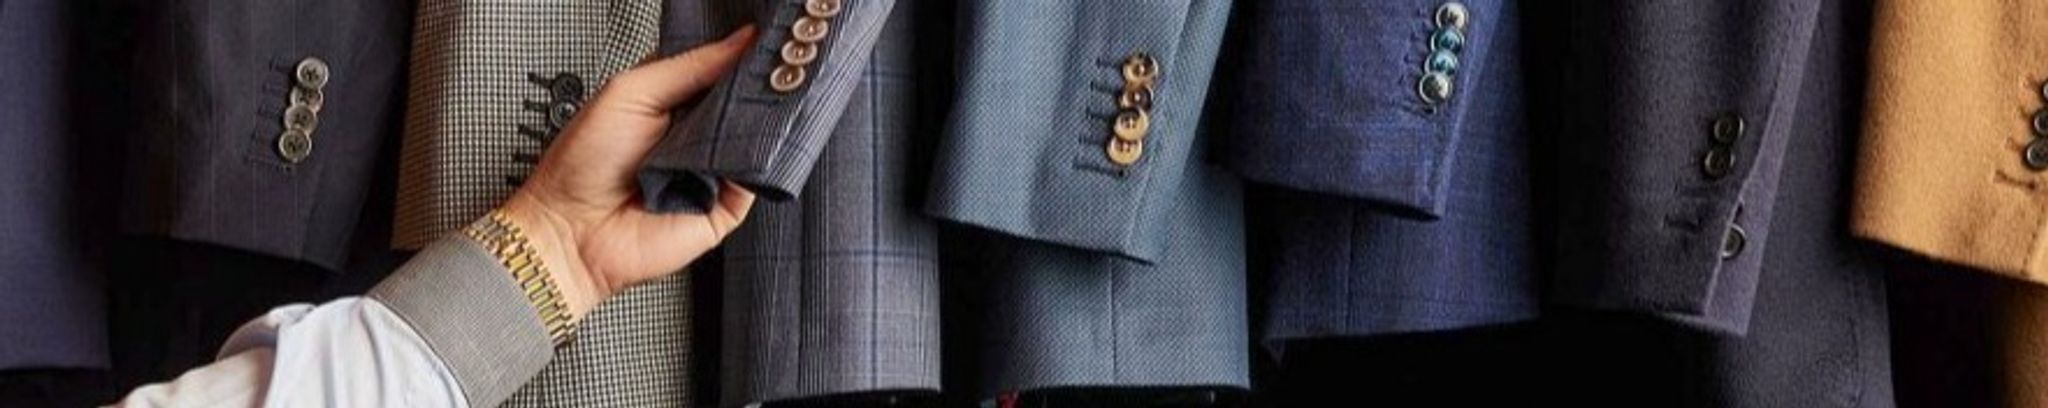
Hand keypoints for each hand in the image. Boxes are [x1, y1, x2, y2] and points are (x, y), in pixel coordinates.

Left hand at [498, 26, 758, 322]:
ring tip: (760, 104)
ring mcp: (713, 171)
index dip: (741, 56)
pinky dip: (759, 162)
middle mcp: (696, 135)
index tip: (760, 42)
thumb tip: (741, 41)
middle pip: (744, 103)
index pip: (721, 70)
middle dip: (756, 86)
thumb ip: (689, 65)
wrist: (571, 230)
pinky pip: (757, 179)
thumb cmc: (582, 163)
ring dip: (760, 121)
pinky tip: (748, 145)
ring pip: (758, 138)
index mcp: (673, 102)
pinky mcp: (726, 207)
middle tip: (772, 69)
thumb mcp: (631, 91)